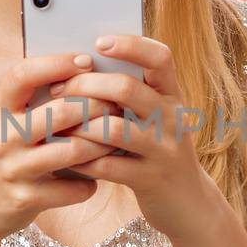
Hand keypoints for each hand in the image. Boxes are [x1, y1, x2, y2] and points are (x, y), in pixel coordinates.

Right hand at [0, 51, 120, 246]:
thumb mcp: (2, 124)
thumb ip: (30, 102)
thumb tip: (80, 73)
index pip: (23, 75)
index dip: (57, 64)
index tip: (85, 60)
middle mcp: (3, 137)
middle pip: (60, 113)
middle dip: (95, 106)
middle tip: (116, 105)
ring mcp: (13, 169)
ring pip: (72, 151)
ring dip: (100, 145)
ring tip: (114, 141)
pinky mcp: (25, 198)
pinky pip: (71, 189)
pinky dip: (89, 184)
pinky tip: (94, 179)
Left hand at [44, 34, 226, 241]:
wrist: (188, 203)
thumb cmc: (158, 151)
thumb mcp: (155, 118)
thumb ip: (131, 95)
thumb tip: (81, 67)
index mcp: (173, 96)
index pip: (160, 57)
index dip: (130, 45)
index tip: (99, 43)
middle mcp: (172, 119)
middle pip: (128, 89)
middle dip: (86, 86)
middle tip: (58, 90)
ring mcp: (163, 151)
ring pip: (113, 129)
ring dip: (79, 125)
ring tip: (57, 125)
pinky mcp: (150, 180)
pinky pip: (107, 166)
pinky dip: (81, 160)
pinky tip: (65, 157)